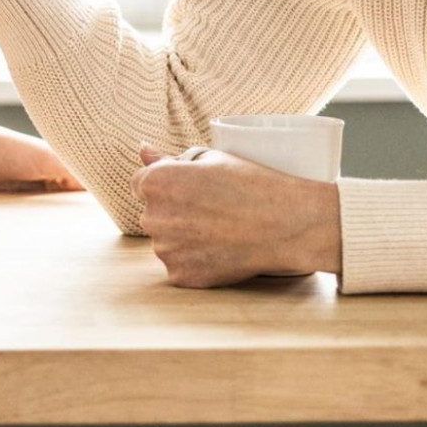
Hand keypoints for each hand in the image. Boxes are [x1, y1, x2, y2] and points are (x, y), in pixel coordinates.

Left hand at [129, 144, 342, 286]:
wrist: (285, 223)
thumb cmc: (250, 184)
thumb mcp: (210, 159)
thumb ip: (169, 158)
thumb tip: (142, 151)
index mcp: (156, 183)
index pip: (141, 184)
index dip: (167, 185)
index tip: (192, 190)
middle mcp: (153, 217)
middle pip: (152, 213)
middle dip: (173, 211)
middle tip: (212, 209)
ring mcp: (166, 250)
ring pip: (165, 241)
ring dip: (182, 237)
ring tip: (219, 229)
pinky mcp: (181, 276)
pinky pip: (179, 265)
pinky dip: (194, 260)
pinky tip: (219, 249)